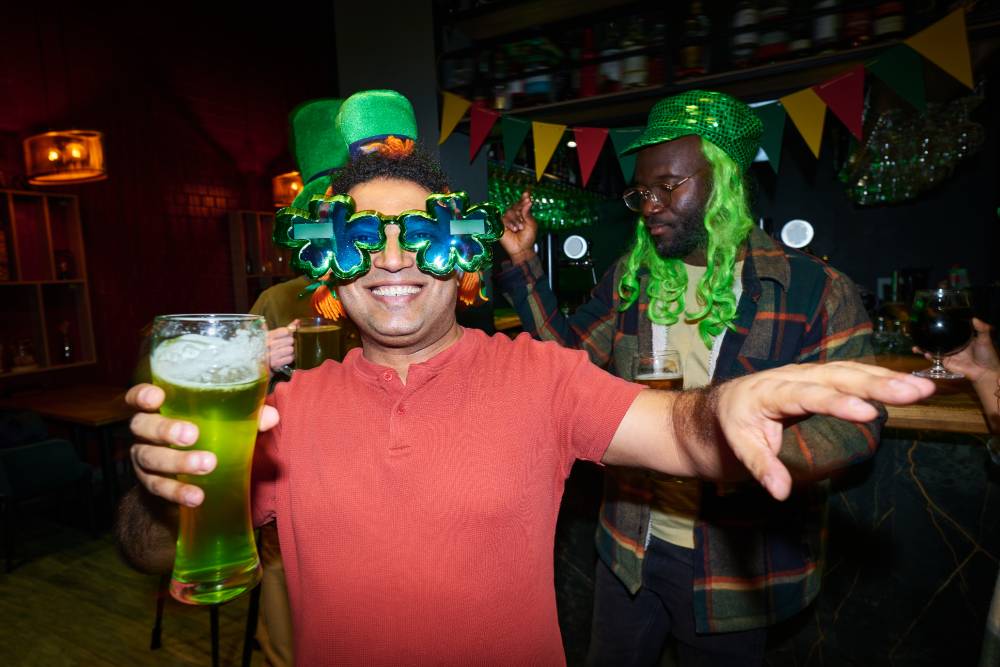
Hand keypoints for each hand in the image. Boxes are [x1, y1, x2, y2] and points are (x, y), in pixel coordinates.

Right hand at [126, 384, 278, 506]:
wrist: (188, 475)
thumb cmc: (208, 435)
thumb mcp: (226, 423)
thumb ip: (247, 416)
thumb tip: (271, 417)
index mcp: (160, 408)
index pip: (138, 397)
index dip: (142, 395)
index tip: (157, 397)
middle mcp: (145, 431)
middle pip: (143, 426)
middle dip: (165, 429)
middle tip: (191, 434)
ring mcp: (144, 458)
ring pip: (150, 457)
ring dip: (177, 462)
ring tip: (207, 465)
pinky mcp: (150, 483)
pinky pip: (159, 488)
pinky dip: (178, 492)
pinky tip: (196, 496)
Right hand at [268, 320, 296, 370]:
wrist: (261, 361)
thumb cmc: (270, 346)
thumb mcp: (274, 335)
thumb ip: (287, 327)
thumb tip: (298, 321)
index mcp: (268, 335)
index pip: (285, 331)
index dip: (290, 333)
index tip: (288, 335)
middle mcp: (268, 344)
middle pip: (290, 340)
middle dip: (290, 342)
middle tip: (286, 344)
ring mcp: (271, 354)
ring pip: (291, 349)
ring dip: (291, 350)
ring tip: (286, 351)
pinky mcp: (275, 363)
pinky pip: (290, 358)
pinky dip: (290, 358)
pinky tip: (285, 357)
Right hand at [499, 191, 537, 264]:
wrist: (522, 249)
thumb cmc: (528, 238)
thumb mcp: (531, 224)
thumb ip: (528, 213)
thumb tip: (528, 202)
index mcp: (523, 214)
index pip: (522, 203)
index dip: (524, 197)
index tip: (527, 193)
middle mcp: (515, 215)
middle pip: (516, 206)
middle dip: (521, 209)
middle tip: (525, 216)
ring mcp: (508, 220)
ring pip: (510, 212)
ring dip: (516, 220)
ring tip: (520, 228)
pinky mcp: (501, 225)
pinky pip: (504, 219)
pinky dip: (509, 223)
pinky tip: (513, 229)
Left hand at [713, 361, 934, 500]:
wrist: (725, 405)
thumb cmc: (733, 426)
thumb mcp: (738, 447)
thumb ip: (760, 466)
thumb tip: (780, 492)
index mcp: (768, 391)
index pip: (806, 396)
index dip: (837, 403)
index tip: (867, 412)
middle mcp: (791, 376)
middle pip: (837, 376)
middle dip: (877, 384)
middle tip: (914, 393)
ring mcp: (808, 374)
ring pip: (850, 371)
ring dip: (887, 379)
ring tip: (922, 389)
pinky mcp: (820, 377)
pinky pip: (852, 374)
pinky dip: (880, 377)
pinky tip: (906, 385)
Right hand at [913, 317, 998, 381]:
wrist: (984, 371)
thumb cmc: (986, 355)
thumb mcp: (985, 339)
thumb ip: (981, 328)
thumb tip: (974, 318)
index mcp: (960, 338)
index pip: (948, 330)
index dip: (940, 326)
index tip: (930, 321)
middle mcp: (952, 344)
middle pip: (937, 339)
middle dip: (926, 336)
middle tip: (917, 332)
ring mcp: (948, 353)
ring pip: (933, 348)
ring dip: (923, 347)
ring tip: (915, 346)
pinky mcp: (946, 362)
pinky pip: (935, 357)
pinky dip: (928, 355)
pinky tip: (925, 353)